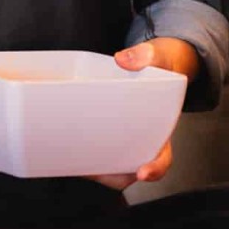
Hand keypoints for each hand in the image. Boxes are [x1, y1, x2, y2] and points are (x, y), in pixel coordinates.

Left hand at [85, 37, 199, 190]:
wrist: (155, 60)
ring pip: (110, 164)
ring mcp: (125, 138)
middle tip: (89, 168)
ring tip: (71, 158)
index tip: (143, 172)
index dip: (154, 168)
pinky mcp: (107, 130)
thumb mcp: (158, 55)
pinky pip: (97, 148)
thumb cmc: (161, 62)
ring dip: (93, 166)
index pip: (162, 158)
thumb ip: (146, 56)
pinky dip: (84, 151)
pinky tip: (65, 142)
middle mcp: (144, 140)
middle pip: (130, 169)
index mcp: (162, 129)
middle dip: (111, 174)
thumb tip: (123, 60)